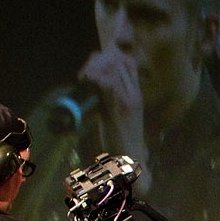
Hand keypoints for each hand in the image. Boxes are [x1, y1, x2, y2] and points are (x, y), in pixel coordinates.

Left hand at [78, 47, 148, 184]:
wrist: (130, 161)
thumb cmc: (121, 142)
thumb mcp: (116, 116)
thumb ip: (108, 100)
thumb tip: (92, 89)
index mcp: (136, 95)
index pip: (127, 62)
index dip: (109, 58)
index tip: (93, 69)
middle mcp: (134, 94)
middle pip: (118, 61)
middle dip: (97, 62)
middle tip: (84, 75)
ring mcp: (128, 100)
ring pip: (113, 68)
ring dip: (94, 69)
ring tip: (83, 80)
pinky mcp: (119, 108)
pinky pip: (107, 83)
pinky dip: (93, 79)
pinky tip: (85, 85)